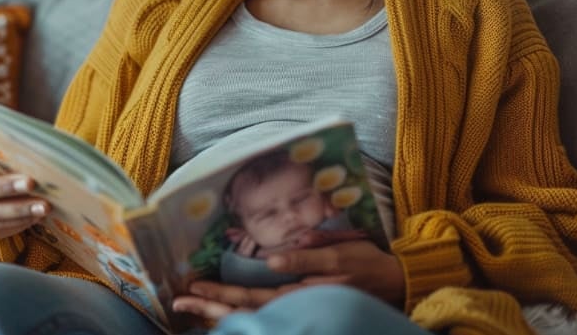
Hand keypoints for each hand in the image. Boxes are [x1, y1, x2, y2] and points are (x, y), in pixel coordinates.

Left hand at [172, 239, 404, 319]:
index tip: (192, 289)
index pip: (251, 299)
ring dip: (220, 317)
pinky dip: (242, 322)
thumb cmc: (367, 265)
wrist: (398, 284)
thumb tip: (271, 260)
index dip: (220, 295)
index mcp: (300, 292)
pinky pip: (267, 321)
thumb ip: (307, 258)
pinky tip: (221, 320)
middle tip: (178, 304)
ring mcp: (300, 314)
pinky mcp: (305, 313)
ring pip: (253, 321)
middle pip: (244, 313)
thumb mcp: (341, 254)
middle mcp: (295, 308)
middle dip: (209, 310)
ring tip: (190, 311)